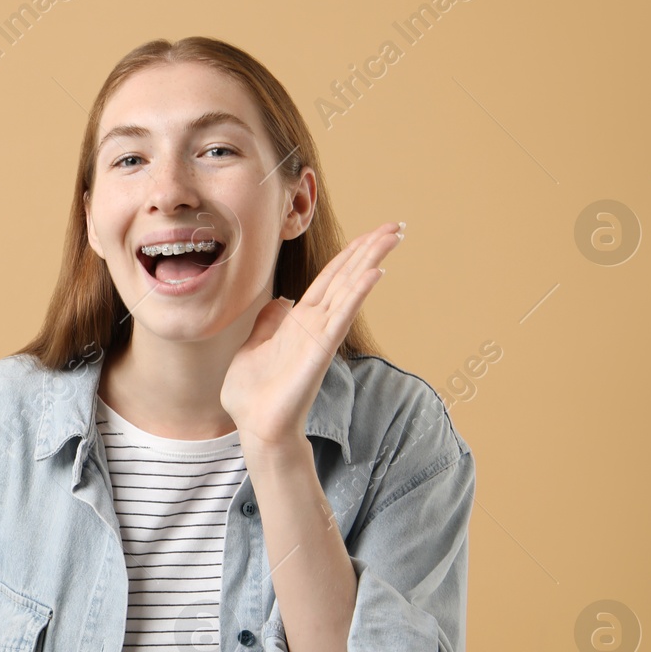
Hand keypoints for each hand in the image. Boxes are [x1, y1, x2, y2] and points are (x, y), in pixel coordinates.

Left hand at [221, 220, 403, 452]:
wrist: (254, 426)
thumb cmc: (253, 395)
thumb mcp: (253, 347)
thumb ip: (269, 323)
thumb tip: (280, 301)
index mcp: (298, 321)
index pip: (330, 278)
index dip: (350, 254)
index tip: (373, 233)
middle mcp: (315, 324)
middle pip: (347, 276)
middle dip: (370, 249)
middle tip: (397, 226)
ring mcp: (320, 335)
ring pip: (349, 289)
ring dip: (371, 260)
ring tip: (394, 236)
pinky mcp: (320, 349)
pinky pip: (341, 315)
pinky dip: (357, 293)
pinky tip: (374, 272)